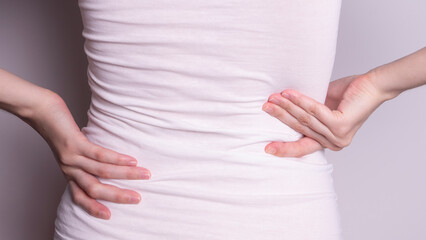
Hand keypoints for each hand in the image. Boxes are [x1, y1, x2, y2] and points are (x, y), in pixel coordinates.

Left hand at [25, 92, 150, 219]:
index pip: (80, 196)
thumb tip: (105, 160)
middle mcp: (69, 168)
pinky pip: (99, 155)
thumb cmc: (59, 127)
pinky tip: (131, 160)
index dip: (93, 207)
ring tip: (143, 174)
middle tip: (137, 198)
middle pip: (94, 189)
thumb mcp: (71, 148)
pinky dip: (117, 159)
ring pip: (101, 172)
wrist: (40, 110)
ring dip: (125, 175)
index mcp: (69, 172)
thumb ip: (84, 157)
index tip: (109, 216)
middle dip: (117, 195)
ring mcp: (72, 157)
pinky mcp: (75, 143)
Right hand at [262, 73, 385, 156]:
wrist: (373, 85)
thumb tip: (283, 107)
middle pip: (300, 129)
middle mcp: (334, 143)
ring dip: (286, 107)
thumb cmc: (348, 95)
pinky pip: (314, 111)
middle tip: (265, 107)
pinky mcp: (340, 125)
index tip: (268, 149)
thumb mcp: (322, 107)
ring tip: (273, 98)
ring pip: (305, 120)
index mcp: (328, 141)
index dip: (285, 148)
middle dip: (280, 117)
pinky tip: (289, 94)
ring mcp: (338, 136)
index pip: (303, 147)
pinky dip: (300, 101)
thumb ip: (307, 113)